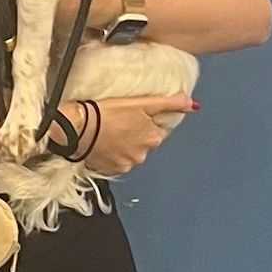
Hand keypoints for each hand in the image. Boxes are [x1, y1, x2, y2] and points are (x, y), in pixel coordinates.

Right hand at [75, 94, 197, 176]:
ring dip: (124, 145)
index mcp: (154, 138)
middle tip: (120, 121)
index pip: (159, 129)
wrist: (78, 127)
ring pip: (131, 152)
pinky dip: (113, 153)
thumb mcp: (141, 102)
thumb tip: (194, 105)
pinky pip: (116, 161)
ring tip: (109, 131)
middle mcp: (143, 155)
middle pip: (145, 143)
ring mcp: (126, 164)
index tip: (134, 114)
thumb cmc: (108, 111)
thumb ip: (169, 103)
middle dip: (136, 134)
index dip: (148, 121)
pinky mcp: (110, 169)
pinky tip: (103, 142)